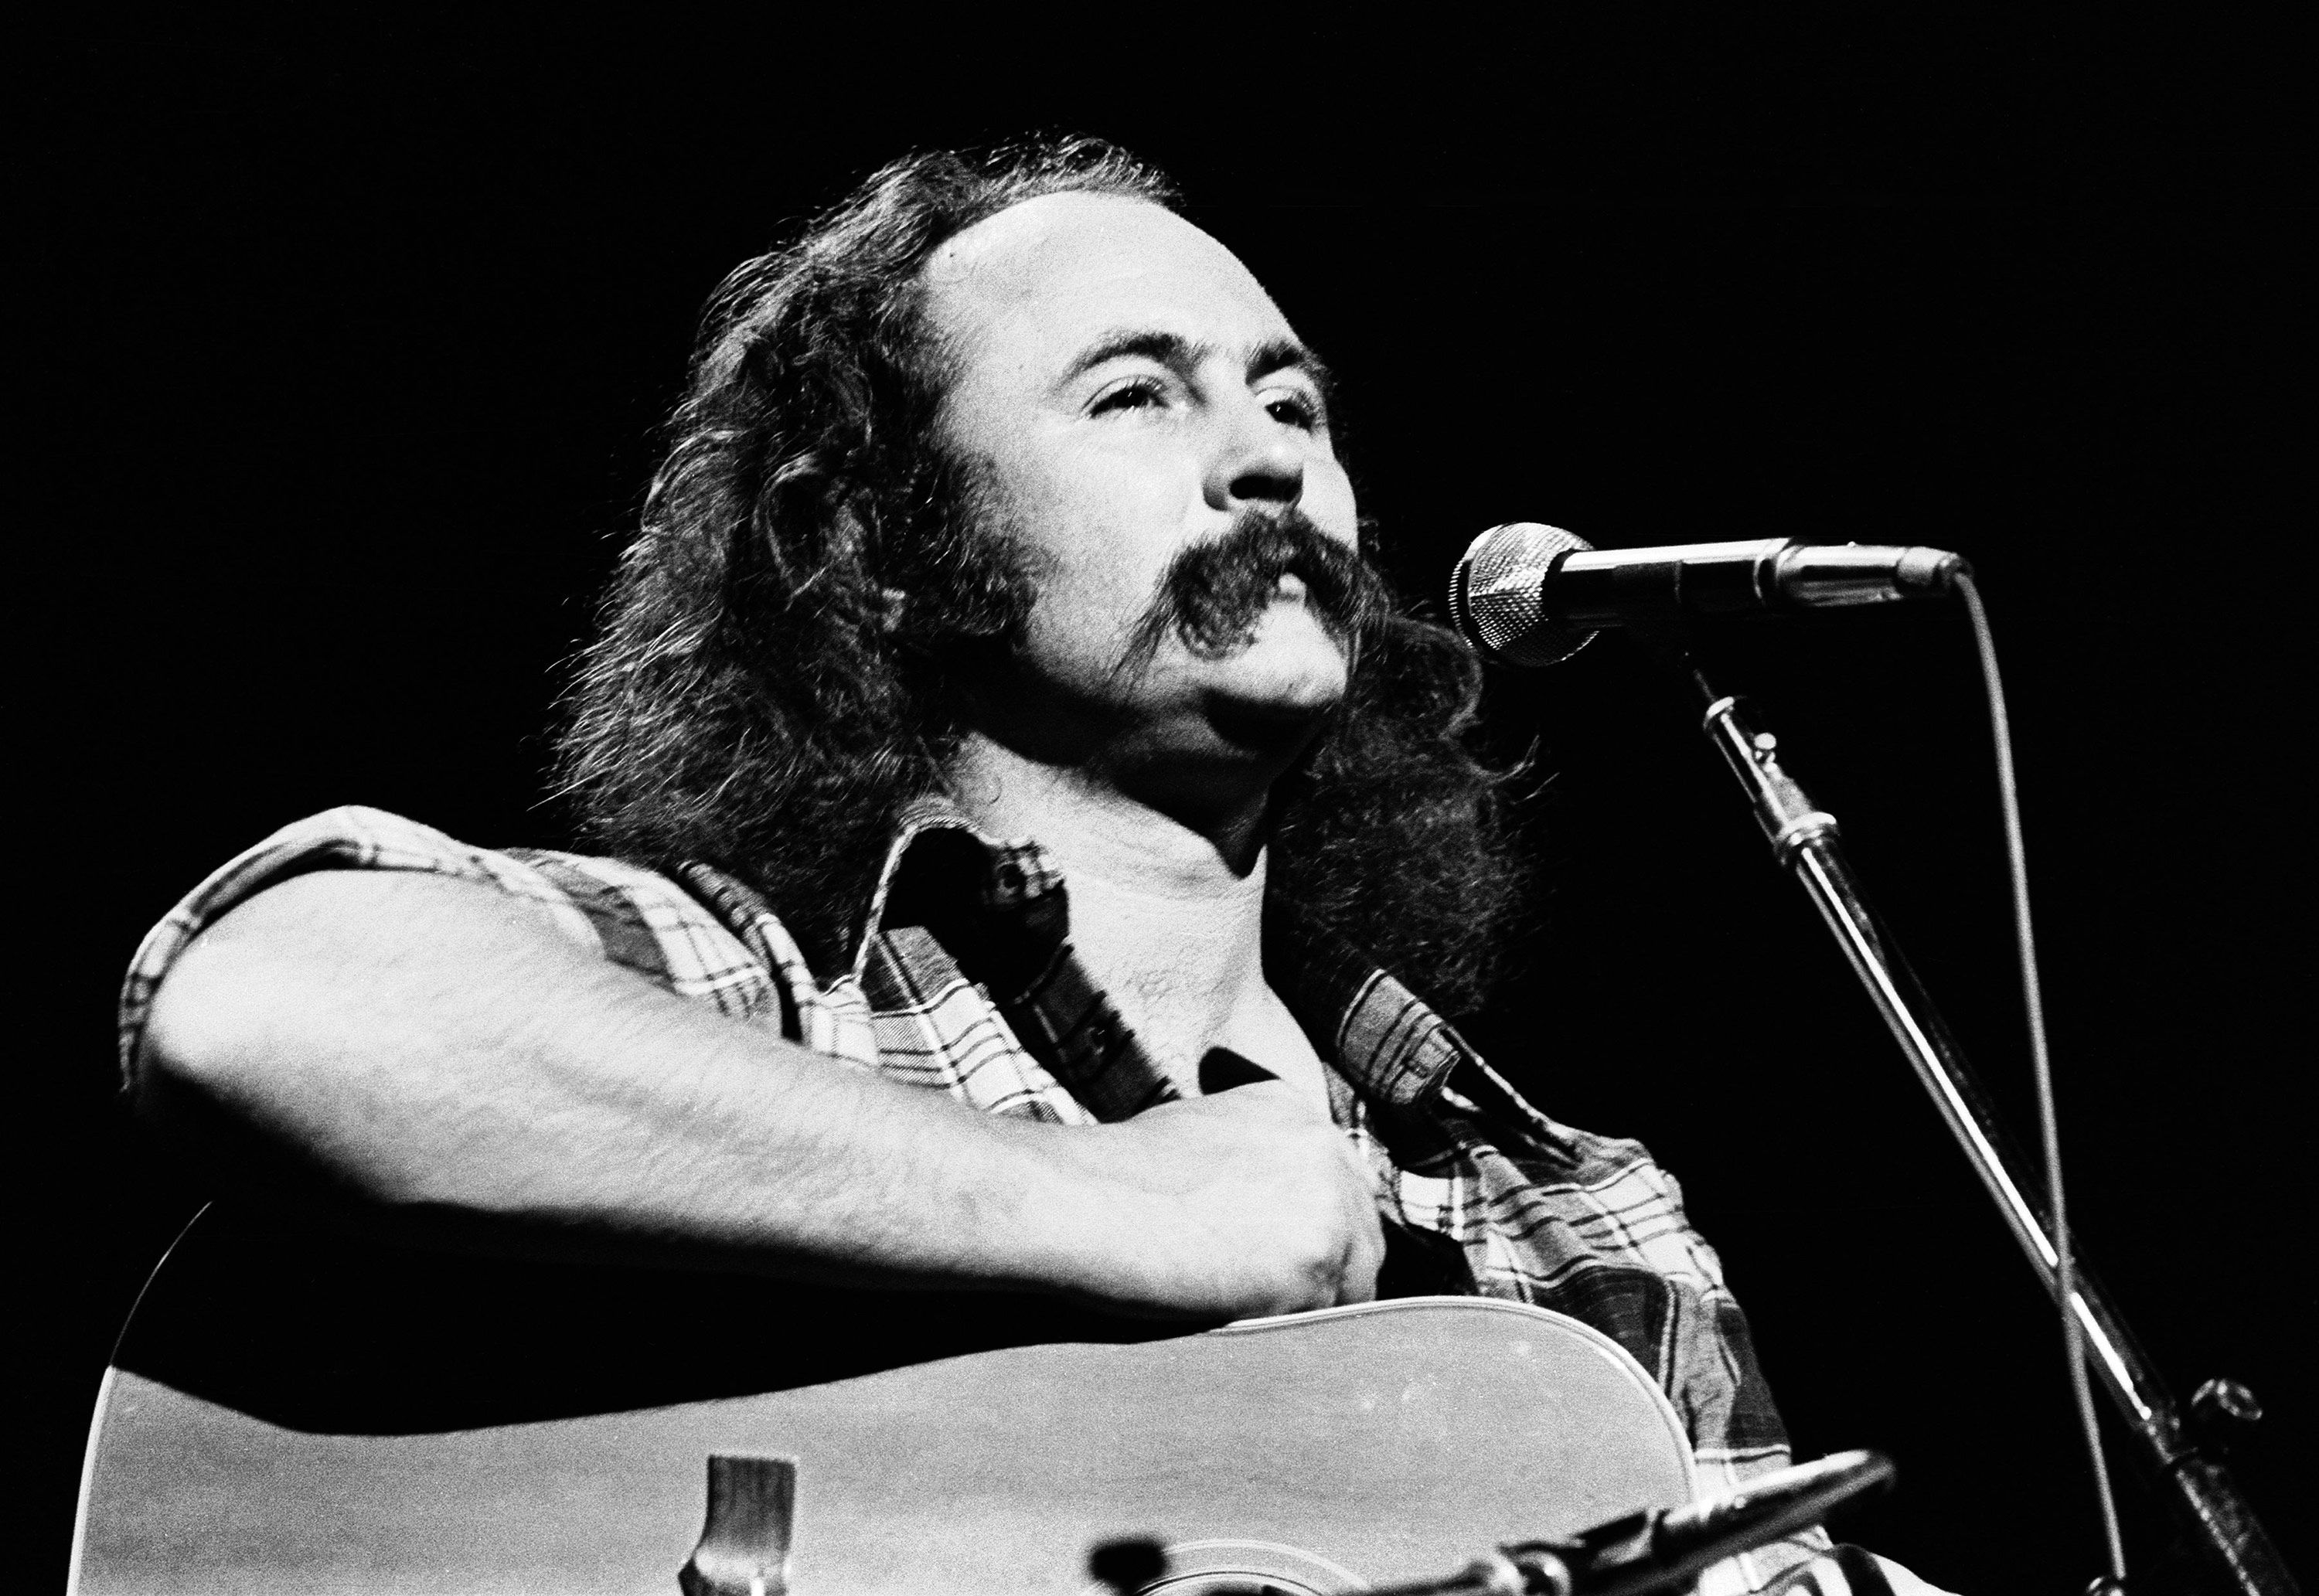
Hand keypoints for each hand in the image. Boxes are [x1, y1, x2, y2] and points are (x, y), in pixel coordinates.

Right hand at [1034, 1080, 1384, 1320]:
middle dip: (1323, 1277)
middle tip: (1269, 1308)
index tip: (1277, 1266)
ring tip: (1247, 1319)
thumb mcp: (1195, 1140)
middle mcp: (1324, 1146)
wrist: (1079, 1203)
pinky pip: (1329, 1322)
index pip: (1336, 1192)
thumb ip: (1251, 1166)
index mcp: (1294, 1112)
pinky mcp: (1316, 1260)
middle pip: (1359, 1238)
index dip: (1310, 1237)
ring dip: (1311, 1311)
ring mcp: (1328, 1203)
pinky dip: (1293, 1337)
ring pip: (1353, 1284)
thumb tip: (1270, 1225)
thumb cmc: (1110, 1181)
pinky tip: (1242, 1328)